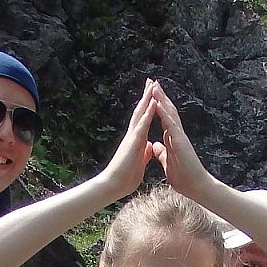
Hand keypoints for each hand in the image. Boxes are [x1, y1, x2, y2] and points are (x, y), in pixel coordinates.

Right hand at [96, 81, 161, 199]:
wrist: (113, 185)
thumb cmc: (125, 178)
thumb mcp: (140, 163)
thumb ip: (144, 153)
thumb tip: (149, 147)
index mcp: (137, 141)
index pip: (144, 120)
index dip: (149, 107)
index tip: (153, 95)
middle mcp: (133, 135)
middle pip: (141, 111)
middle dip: (146, 96)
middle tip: (151, 81)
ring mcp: (132, 137)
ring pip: (140, 113)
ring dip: (147, 98)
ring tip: (152, 84)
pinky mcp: (133, 142)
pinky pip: (142, 124)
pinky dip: (148, 113)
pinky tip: (153, 102)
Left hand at [149, 84, 216, 198]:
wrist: (196, 187)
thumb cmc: (184, 178)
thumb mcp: (167, 162)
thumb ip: (162, 153)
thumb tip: (156, 146)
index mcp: (172, 139)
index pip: (164, 118)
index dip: (157, 106)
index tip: (150, 95)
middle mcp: (177, 134)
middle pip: (167, 111)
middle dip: (160, 97)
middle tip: (152, 82)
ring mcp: (179, 136)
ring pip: (170, 113)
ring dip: (162, 99)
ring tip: (154, 86)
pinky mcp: (180, 141)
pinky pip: (170, 124)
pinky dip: (163, 113)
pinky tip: (157, 103)